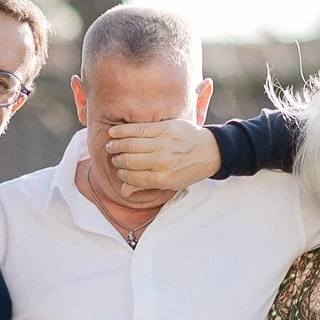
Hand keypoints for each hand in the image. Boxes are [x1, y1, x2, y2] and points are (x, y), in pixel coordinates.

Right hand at [105, 118, 220, 191]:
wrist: (209, 151)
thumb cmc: (189, 169)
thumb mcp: (170, 184)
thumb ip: (146, 185)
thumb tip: (124, 191)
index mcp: (163, 178)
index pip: (133, 177)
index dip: (122, 174)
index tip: (119, 171)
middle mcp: (161, 162)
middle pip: (129, 160)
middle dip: (118, 160)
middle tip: (113, 158)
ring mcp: (163, 144)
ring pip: (131, 144)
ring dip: (117, 145)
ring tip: (111, 146)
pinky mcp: (164, 128)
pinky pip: (139, 129)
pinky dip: (123, 131)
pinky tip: (114, 132)